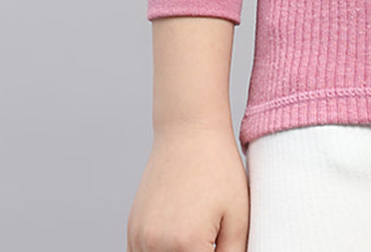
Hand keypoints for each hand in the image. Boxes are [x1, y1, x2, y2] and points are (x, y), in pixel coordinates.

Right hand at [126, 124, 249, 251]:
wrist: (188, 130)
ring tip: (197, 238)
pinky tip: (179, 245)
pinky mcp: (132, 231)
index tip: (218, 248)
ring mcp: (138, 239)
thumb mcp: (238, 215)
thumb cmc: (219, 169)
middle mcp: (155, 246)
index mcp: (187, 245)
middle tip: (210, 241)